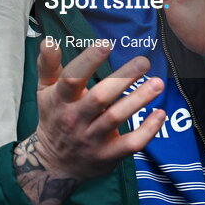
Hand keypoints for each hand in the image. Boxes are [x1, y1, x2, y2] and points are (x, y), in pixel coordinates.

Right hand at [14, 42, 164, 204]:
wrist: (53, 163)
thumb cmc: (53, 117)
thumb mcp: (44, 90)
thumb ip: (47, 64)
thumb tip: (49, 40)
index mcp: (60, 100)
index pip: (72, 79)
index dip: (89, 61)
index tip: (106, 43)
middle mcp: (76, 119)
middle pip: (100, 97)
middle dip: (124, 78)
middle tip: (143, 61)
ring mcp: (92, 139)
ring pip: (116, 118)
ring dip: (139, 100)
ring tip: (158, 83)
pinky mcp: (107, 155)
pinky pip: (130, 144)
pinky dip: (147, 130)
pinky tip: (160, 113)